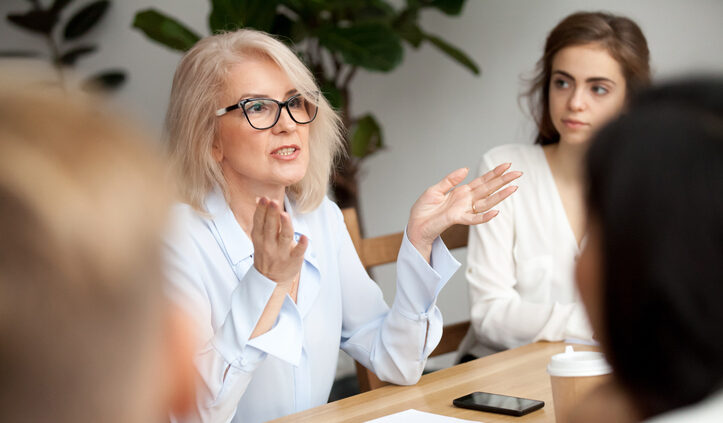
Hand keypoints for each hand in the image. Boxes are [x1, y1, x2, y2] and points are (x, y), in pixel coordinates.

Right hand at [251, 197, 306, 290]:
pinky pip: (298, 252)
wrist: (271, 279)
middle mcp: (269, 244)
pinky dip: (301, 245)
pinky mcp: (293, 260)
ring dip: (285, 226)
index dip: (262, 210)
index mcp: (260, 237)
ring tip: (284, 215)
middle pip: (271, 227)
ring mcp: (281, 253)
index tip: (264, 199)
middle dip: (272, 214)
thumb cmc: (267, 252)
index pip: (259, 221)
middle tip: (273, 202)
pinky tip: (305, 237)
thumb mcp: (260, 237)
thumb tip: (260, 198)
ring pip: (284, 237)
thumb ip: (262, 218)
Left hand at [407, 163, 521, 257]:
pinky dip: (485, 216)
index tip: (507, 165)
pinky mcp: (457, 219)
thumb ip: (450, 180)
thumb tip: (466, 169)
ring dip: (500, 196)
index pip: (482, 181)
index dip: (494, 173)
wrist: (415, 226)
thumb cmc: (424, 210)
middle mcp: (466, 201)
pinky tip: (496, 212)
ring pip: (486, 202)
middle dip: (503, 181)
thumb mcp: (435, 190)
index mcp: (461, 192)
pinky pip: (474, 219)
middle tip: (518, 173)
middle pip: (488, 189)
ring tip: (514, 188)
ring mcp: (463, 210)